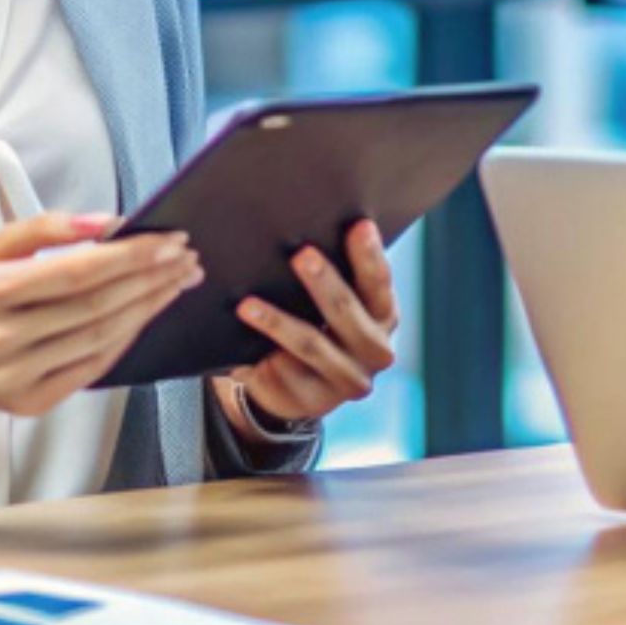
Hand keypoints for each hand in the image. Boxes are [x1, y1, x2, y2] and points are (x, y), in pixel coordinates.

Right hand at [0, 212, 201, 445]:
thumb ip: (47, 228)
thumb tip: (107, 223)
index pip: (75, 271)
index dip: (130, 257)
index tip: (171, 241)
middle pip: (95, 307)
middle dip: (151, 280)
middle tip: (187, 259)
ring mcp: (13, 377)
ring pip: (100, 339)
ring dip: (148, 309)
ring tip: (177, 283)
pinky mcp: (28, 403)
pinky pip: (92, 369)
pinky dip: (125, 339)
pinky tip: (146, 315)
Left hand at [220, 219, 399, 432]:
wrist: (296, 383)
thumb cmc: (316, 322)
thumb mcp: (333, 300)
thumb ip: (334, 273)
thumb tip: (305, 223)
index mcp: (385, 316)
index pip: (379, 282)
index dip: (369, 254)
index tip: (358, 225)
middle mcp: (376, 350)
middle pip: (348, 313)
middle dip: (324, 282)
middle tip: (301, 255)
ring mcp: (347, 379)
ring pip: (312, 345)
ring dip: (277, 322)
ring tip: (248, 305)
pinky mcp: (315, 401)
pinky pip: (284, 373)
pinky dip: (260, 352)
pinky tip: (240, 336)